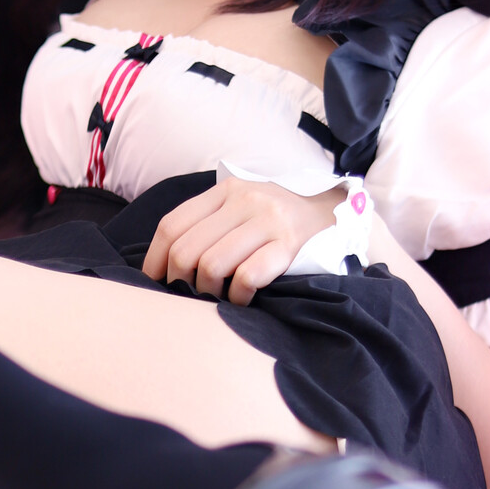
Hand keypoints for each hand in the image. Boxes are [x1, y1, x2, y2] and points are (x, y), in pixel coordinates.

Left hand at [142, 177, 342, 304]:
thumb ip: (209, 222)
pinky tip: (241, 298)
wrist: (335, 216)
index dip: (155, 259)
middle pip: (188, 249)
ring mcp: (269, 222)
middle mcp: (246, 200)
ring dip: (208, 291)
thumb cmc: (277, 219)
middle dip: (180, 280)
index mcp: (226, 190)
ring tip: (217, 296)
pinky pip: (246, 277)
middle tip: (189, 293)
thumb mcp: (242, 206)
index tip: (154, 281)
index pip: (173, 225)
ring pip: (212, 265)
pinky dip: (236, 295)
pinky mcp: (289, 246)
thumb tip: (164, 262)